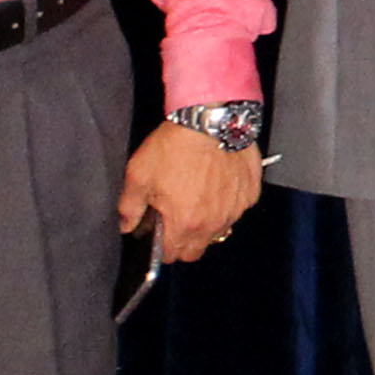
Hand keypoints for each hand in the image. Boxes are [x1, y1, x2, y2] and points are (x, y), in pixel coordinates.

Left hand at [117, 125, 264, 264]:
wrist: (210, 119)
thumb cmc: (177, 144)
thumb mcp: (139, 173)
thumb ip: (129, 207)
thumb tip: (126, 224)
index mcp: (184, 223)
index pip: (171, 255)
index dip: (161, 246)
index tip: (159, 232)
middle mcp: (212, 222)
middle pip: (196, 250)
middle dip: (184, 241)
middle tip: (177, 217)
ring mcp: (234, 209)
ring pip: (218, 231)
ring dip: (206, 222)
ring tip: (197, 195)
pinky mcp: (249, 194)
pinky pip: (235, 210)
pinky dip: (226, 203)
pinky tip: (216, 184)